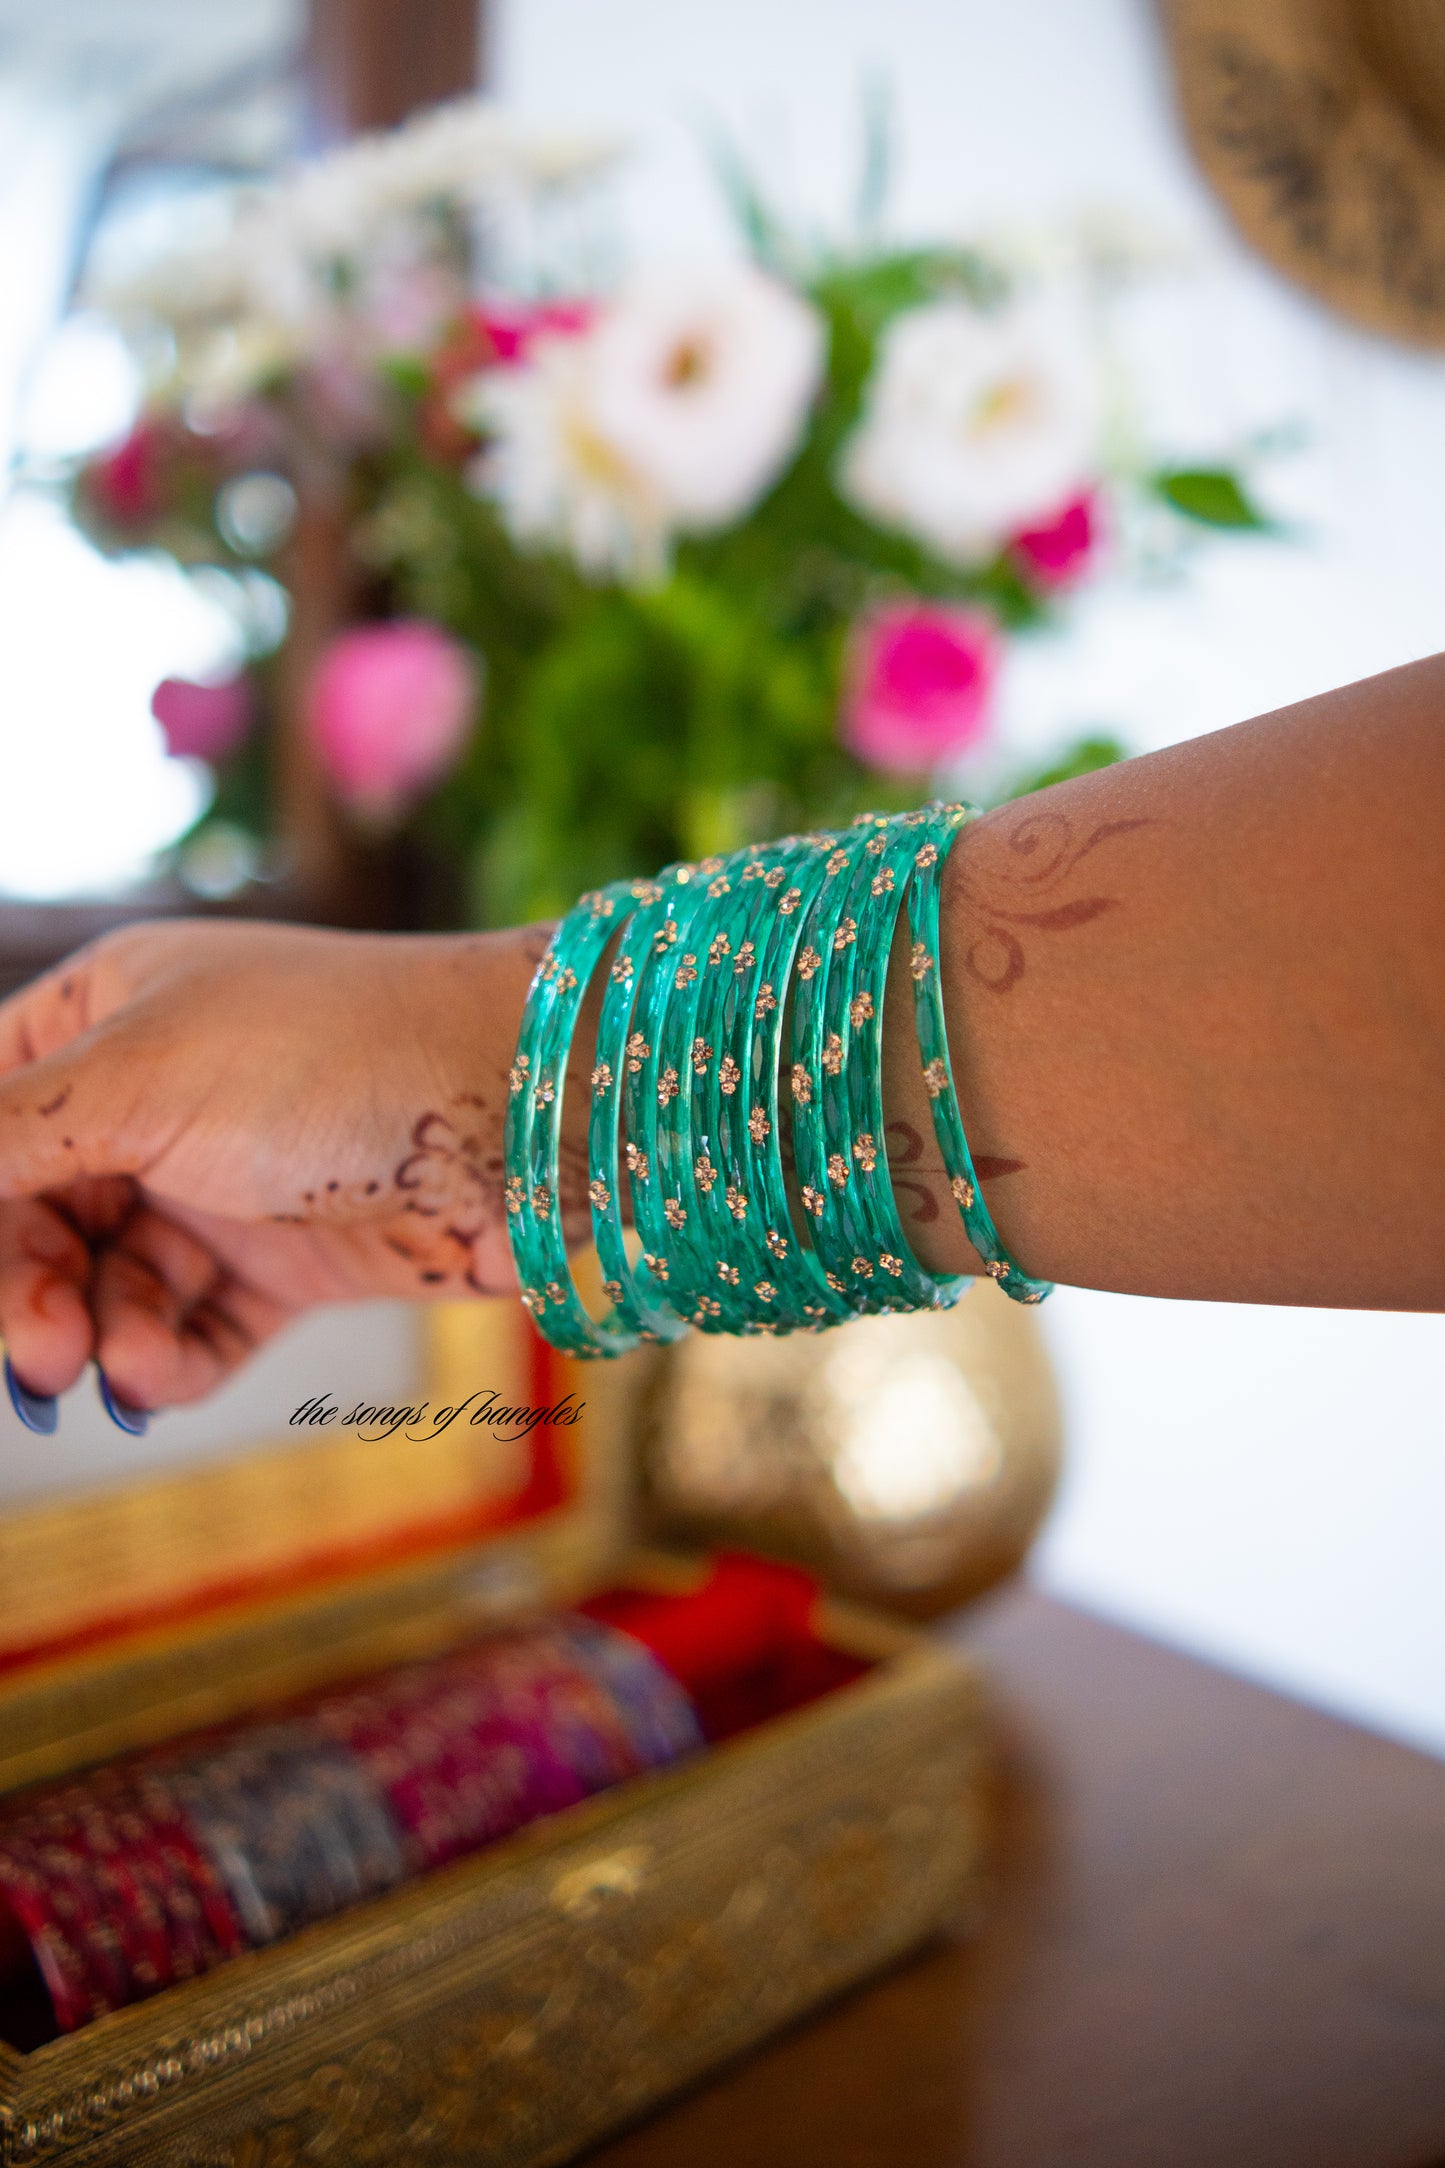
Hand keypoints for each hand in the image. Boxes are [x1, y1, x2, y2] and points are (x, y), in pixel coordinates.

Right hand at [0, 917, 545, 1413]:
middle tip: (43, 1357)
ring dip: (103, 1334)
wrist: (522, 1109)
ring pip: (108, 1284)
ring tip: (125, 1368)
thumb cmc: (332, 1055)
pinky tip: (161, 1380)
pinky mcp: (287, 1261)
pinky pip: (193, 1327)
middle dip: (25, 1289)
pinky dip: (170, 1360)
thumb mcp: (135, 1081)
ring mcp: (221, 1181)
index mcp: (105, 1019)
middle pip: (33, 1216)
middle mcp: (154, 1099)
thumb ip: (3, 1139)